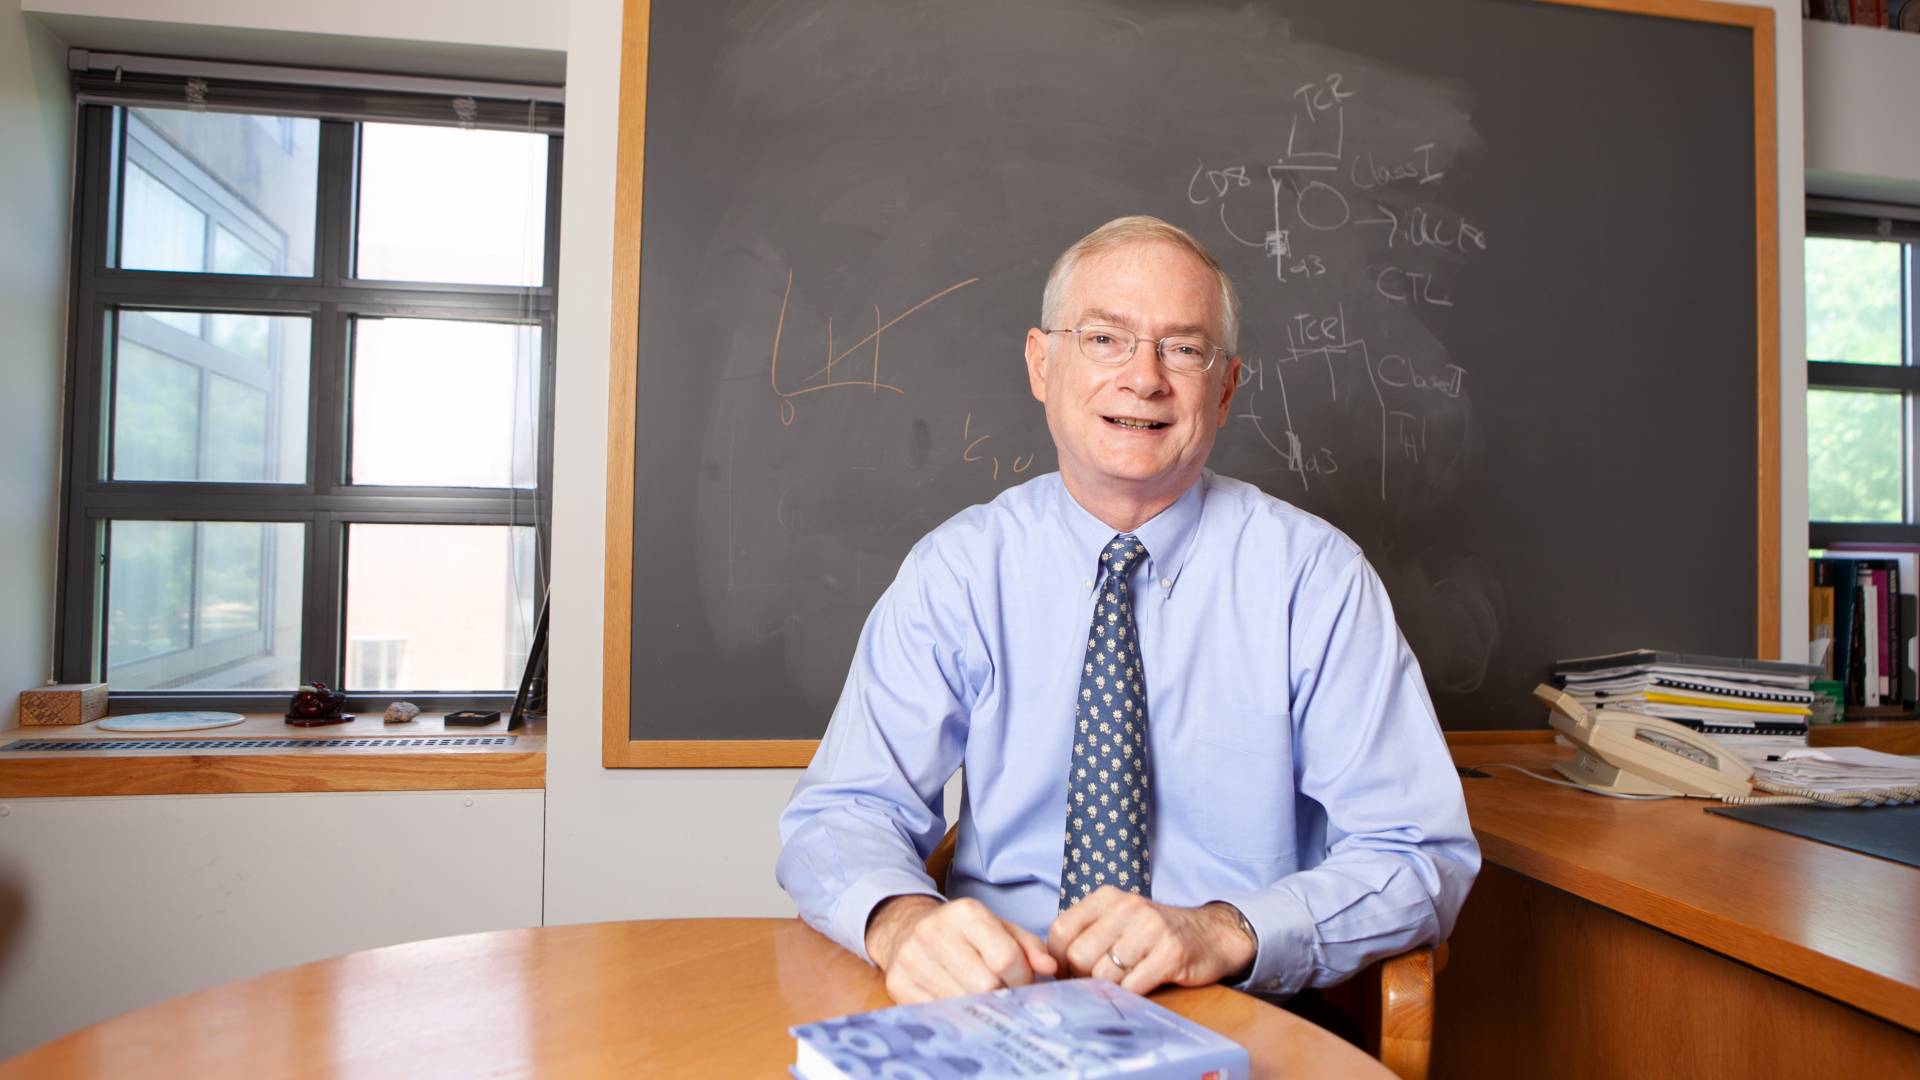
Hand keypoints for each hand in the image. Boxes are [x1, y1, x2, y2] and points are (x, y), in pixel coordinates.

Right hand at [865, 895, 1058, 1003]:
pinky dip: (956, 1015)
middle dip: (1003, 996)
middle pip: (985, 985)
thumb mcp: (998, 928)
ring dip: (981, 1009)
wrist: (906, 930)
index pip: (1005, 958)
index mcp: (965, 912)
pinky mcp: (898, 983)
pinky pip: (939, 1013)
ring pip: (962, 1003)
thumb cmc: (963, 933)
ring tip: (985, 1000)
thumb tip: (1050, 969)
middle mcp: (934, 931)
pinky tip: (961, 1005)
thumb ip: (1029, 946)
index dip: (1022, 979)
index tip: (1023, 983)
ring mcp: (912, 958)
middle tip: (1006, 996)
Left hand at [1047, 889, 1255, 995]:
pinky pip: (1133, 987)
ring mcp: (1151, 929)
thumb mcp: (1118, 920)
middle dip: (1083, 979)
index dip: (1058, 961)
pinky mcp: (1171, 954)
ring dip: (1108, 990)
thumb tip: (1048, 966)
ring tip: (1121, 986)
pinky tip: (1139, 990)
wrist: (1210, 935)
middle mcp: (1127, 907)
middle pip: (1079, 956)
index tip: (1069, 974)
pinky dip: (1130, 997)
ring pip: (1104, 975)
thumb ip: (1086, 934)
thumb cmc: (1155, 933)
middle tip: (1096, 985)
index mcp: (1107, 897)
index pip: (1060, 931)